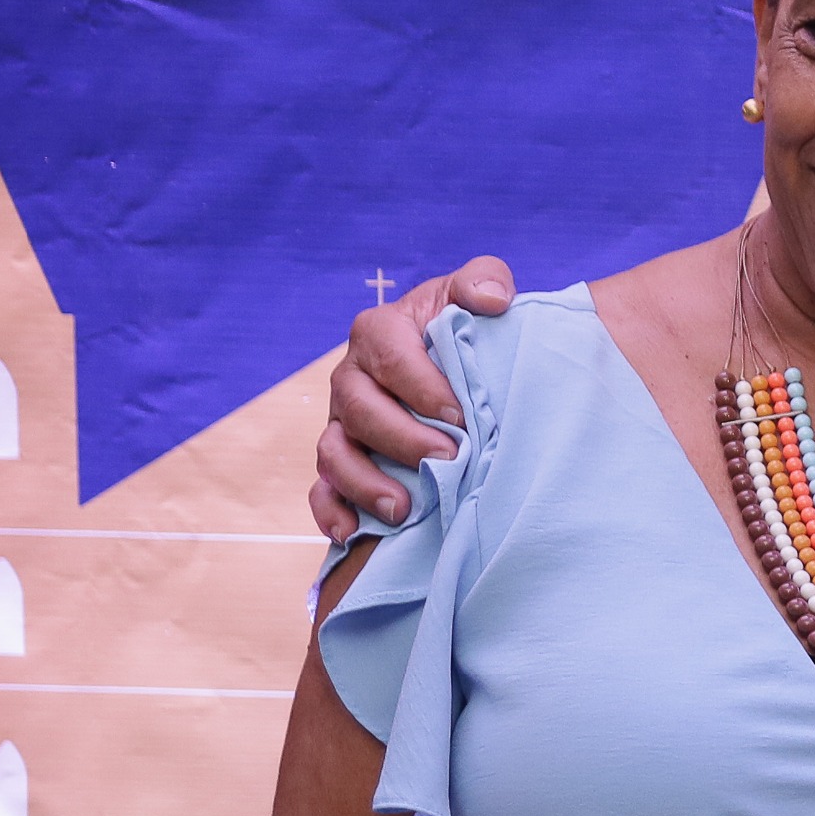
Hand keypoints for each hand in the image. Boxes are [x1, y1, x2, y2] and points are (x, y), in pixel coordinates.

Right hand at [310, 256, 515, 537]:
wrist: (456, 361)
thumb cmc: (464, 327)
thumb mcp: (475, 292)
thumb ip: (484, 281)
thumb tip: (493, 301)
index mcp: (380, 332)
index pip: (390, 356)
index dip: (421, 386)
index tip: (460, 414)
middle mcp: (352, 378)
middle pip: (358, 410)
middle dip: (401, 438)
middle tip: (449, 458)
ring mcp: (342, 423)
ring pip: (333, 453)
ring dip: (363, 483)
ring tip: (403, 509)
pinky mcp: (342, 460)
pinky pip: (322, 489)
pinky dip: (331, 512)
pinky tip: (352, 534)